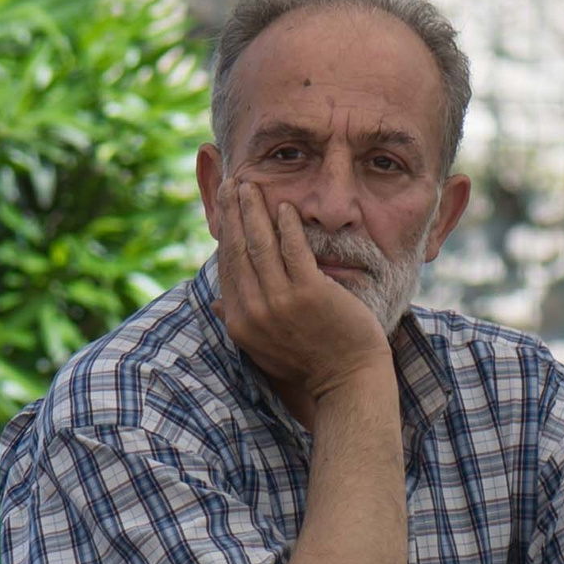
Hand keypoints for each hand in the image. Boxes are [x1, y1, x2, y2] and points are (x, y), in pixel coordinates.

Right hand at [212, 182, 392, 413]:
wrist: (347, 380)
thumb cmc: (308, 363)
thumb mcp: (263, 349)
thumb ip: (240, 322)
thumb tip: (216, 303)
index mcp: (240, 323)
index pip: (227, 267)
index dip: (224, 232)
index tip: (223, 207)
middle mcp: (254, 311)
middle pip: (238, 249)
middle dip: (232, 212)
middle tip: (231, 183)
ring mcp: (281, 302)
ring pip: (260, 244)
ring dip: (253, 210)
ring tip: (251, 186)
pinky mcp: (310, 293)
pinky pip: (294, 249)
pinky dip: (288, 225)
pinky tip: (285, 207)